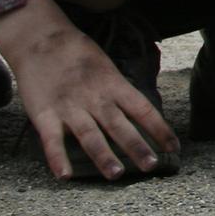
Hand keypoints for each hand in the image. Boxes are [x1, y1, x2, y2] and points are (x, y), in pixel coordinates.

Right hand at [0, 0, 176, 180]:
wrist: (40, 39)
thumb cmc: (78, 55)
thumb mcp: (107, 68)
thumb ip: (119, 92)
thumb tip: (138, 114)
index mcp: (113, 85)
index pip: (143, 109)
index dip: (159, 128)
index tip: (174, 147)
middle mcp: (95, 98)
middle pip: (119, 125)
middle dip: (136, 146)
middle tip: (152, 165)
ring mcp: (69, 107)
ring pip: (90, 135)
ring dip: (103, 156)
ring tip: (116, 174)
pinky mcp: (44, 114)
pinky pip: (51, 140)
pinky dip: (57, 158)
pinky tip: (65, 176)